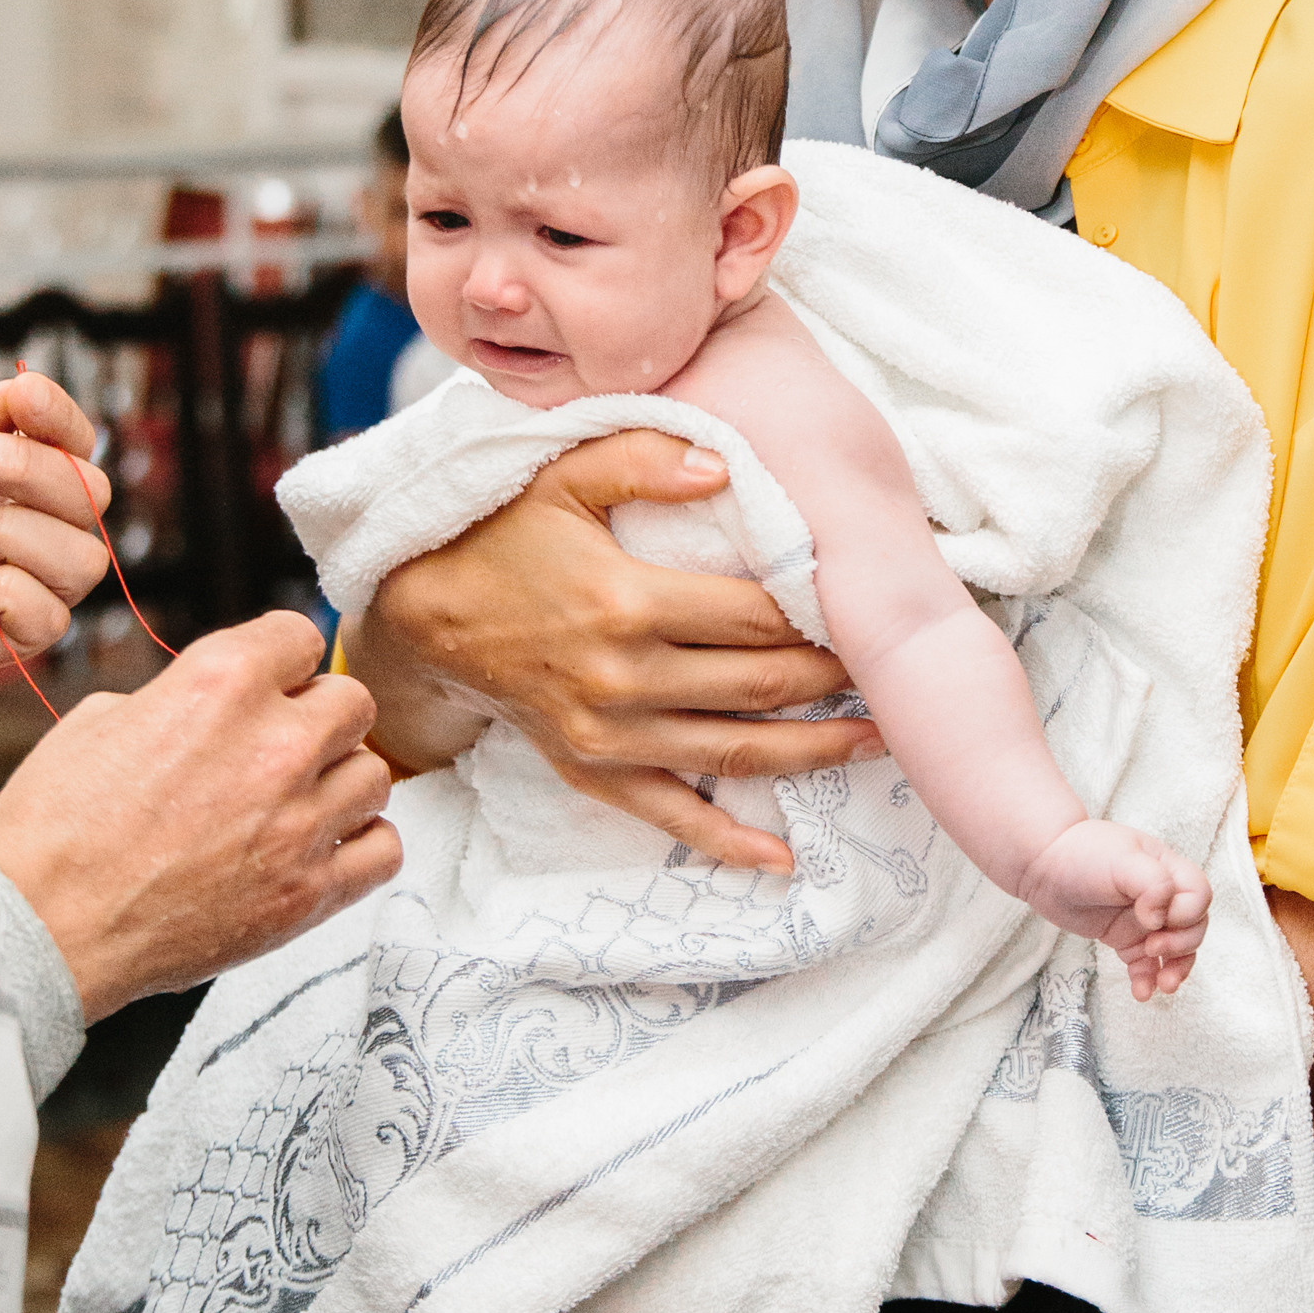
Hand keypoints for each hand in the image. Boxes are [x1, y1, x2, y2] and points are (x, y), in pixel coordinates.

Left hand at [0, 373, 110, 706]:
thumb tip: (19, 393)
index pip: (72, 445)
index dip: (63, 419)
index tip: (23, 398)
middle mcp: (16, 530)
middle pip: (91, 496)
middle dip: (29, 469)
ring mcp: (8, 587)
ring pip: (84, 559)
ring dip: (18, 535)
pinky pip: (50, 621)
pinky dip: (11, 595)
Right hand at [0, 612, 400, 1019]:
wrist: (40, 927)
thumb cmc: (53, 830)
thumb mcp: (101, 720)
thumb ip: (180, 697)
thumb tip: (217, 705)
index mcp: (220, 683)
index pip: (302, 636)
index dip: (282, 660)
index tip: (273, 681)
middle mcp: (274, 745)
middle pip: (354, 702)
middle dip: (319, 717)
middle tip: (283, 744)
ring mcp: (298, 822)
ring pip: (374, 774)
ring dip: (339, 781)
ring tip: (297, 801)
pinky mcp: (308, 893)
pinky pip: (383, 849)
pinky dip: (361, 845)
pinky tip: (324, 847)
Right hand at [340, 430, 881, 873]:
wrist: (424, 617)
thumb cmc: (501, 536)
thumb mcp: (561, 475)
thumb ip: (643, 457)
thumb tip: (727, 465)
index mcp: (627, 602)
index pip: (753, 615)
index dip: (817, 614)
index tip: (864, 608)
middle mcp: (624, 679)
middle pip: (759, 686)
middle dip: (834, 682)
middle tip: (890, 671)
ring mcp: (610, 736)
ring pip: (736, 753)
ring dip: (813, 752)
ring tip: (876, 742)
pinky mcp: (593, 771)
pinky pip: (670, 815)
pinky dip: (728, 840)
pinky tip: (782, 855)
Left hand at [1021, 818, 1209, 996]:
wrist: (1042, 865)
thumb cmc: (1082, 854)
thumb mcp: (1122, 859)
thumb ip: (1153, 883)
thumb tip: (1161, 919)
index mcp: (1168, 870)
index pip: (1199, 897)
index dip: (1186, 914)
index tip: (1154, 918)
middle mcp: (1162, 896)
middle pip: (1194, 927)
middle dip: (1182, 945)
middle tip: (1153, 948)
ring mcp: (1145, 920)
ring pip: (1176, 951)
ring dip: (1175, 971)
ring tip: (1164, 987)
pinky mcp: (1125, 939)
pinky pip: (1146, 965)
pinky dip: (1147, 980)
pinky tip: (1141, 993)